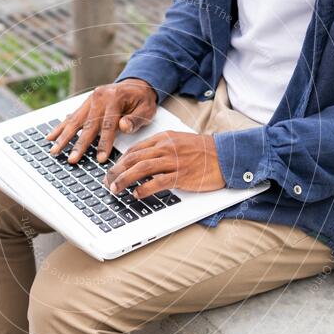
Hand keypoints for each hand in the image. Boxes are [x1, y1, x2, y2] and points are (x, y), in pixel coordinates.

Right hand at [46, 78, 156, 163]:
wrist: (136, 85)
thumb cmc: (141, 100)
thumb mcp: (146, 109)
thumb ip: (135, 119)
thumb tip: (123, 126)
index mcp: (115, 98)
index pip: (108, 125)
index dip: (104, 143)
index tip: (100, 158)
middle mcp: (99, 98)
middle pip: (87, 125)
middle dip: (79, 144)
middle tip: (72, 159)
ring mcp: (90, 100)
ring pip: (75, 121)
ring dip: (64, 137)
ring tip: (55, 151)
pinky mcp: (85, 104)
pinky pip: (71, 117)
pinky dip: (60, 128)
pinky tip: (51, 137)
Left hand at [103, 131, 225, 198]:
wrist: (226, 155)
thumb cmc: (204, 151)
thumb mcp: (179, 142)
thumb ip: (161, 148)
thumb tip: (142, 160)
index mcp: (164, 138)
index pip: (135, 149)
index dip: (120, 161)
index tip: (112, 171)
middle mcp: (166, 148)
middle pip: (134, 158)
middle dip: (116, 171)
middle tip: (107, 182)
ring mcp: (174, 161)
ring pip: (141, 168)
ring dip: (125, 179)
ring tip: (115, 189)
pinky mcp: (182, 175)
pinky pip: (158, 182)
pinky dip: (145, 188)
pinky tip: (136, 194)